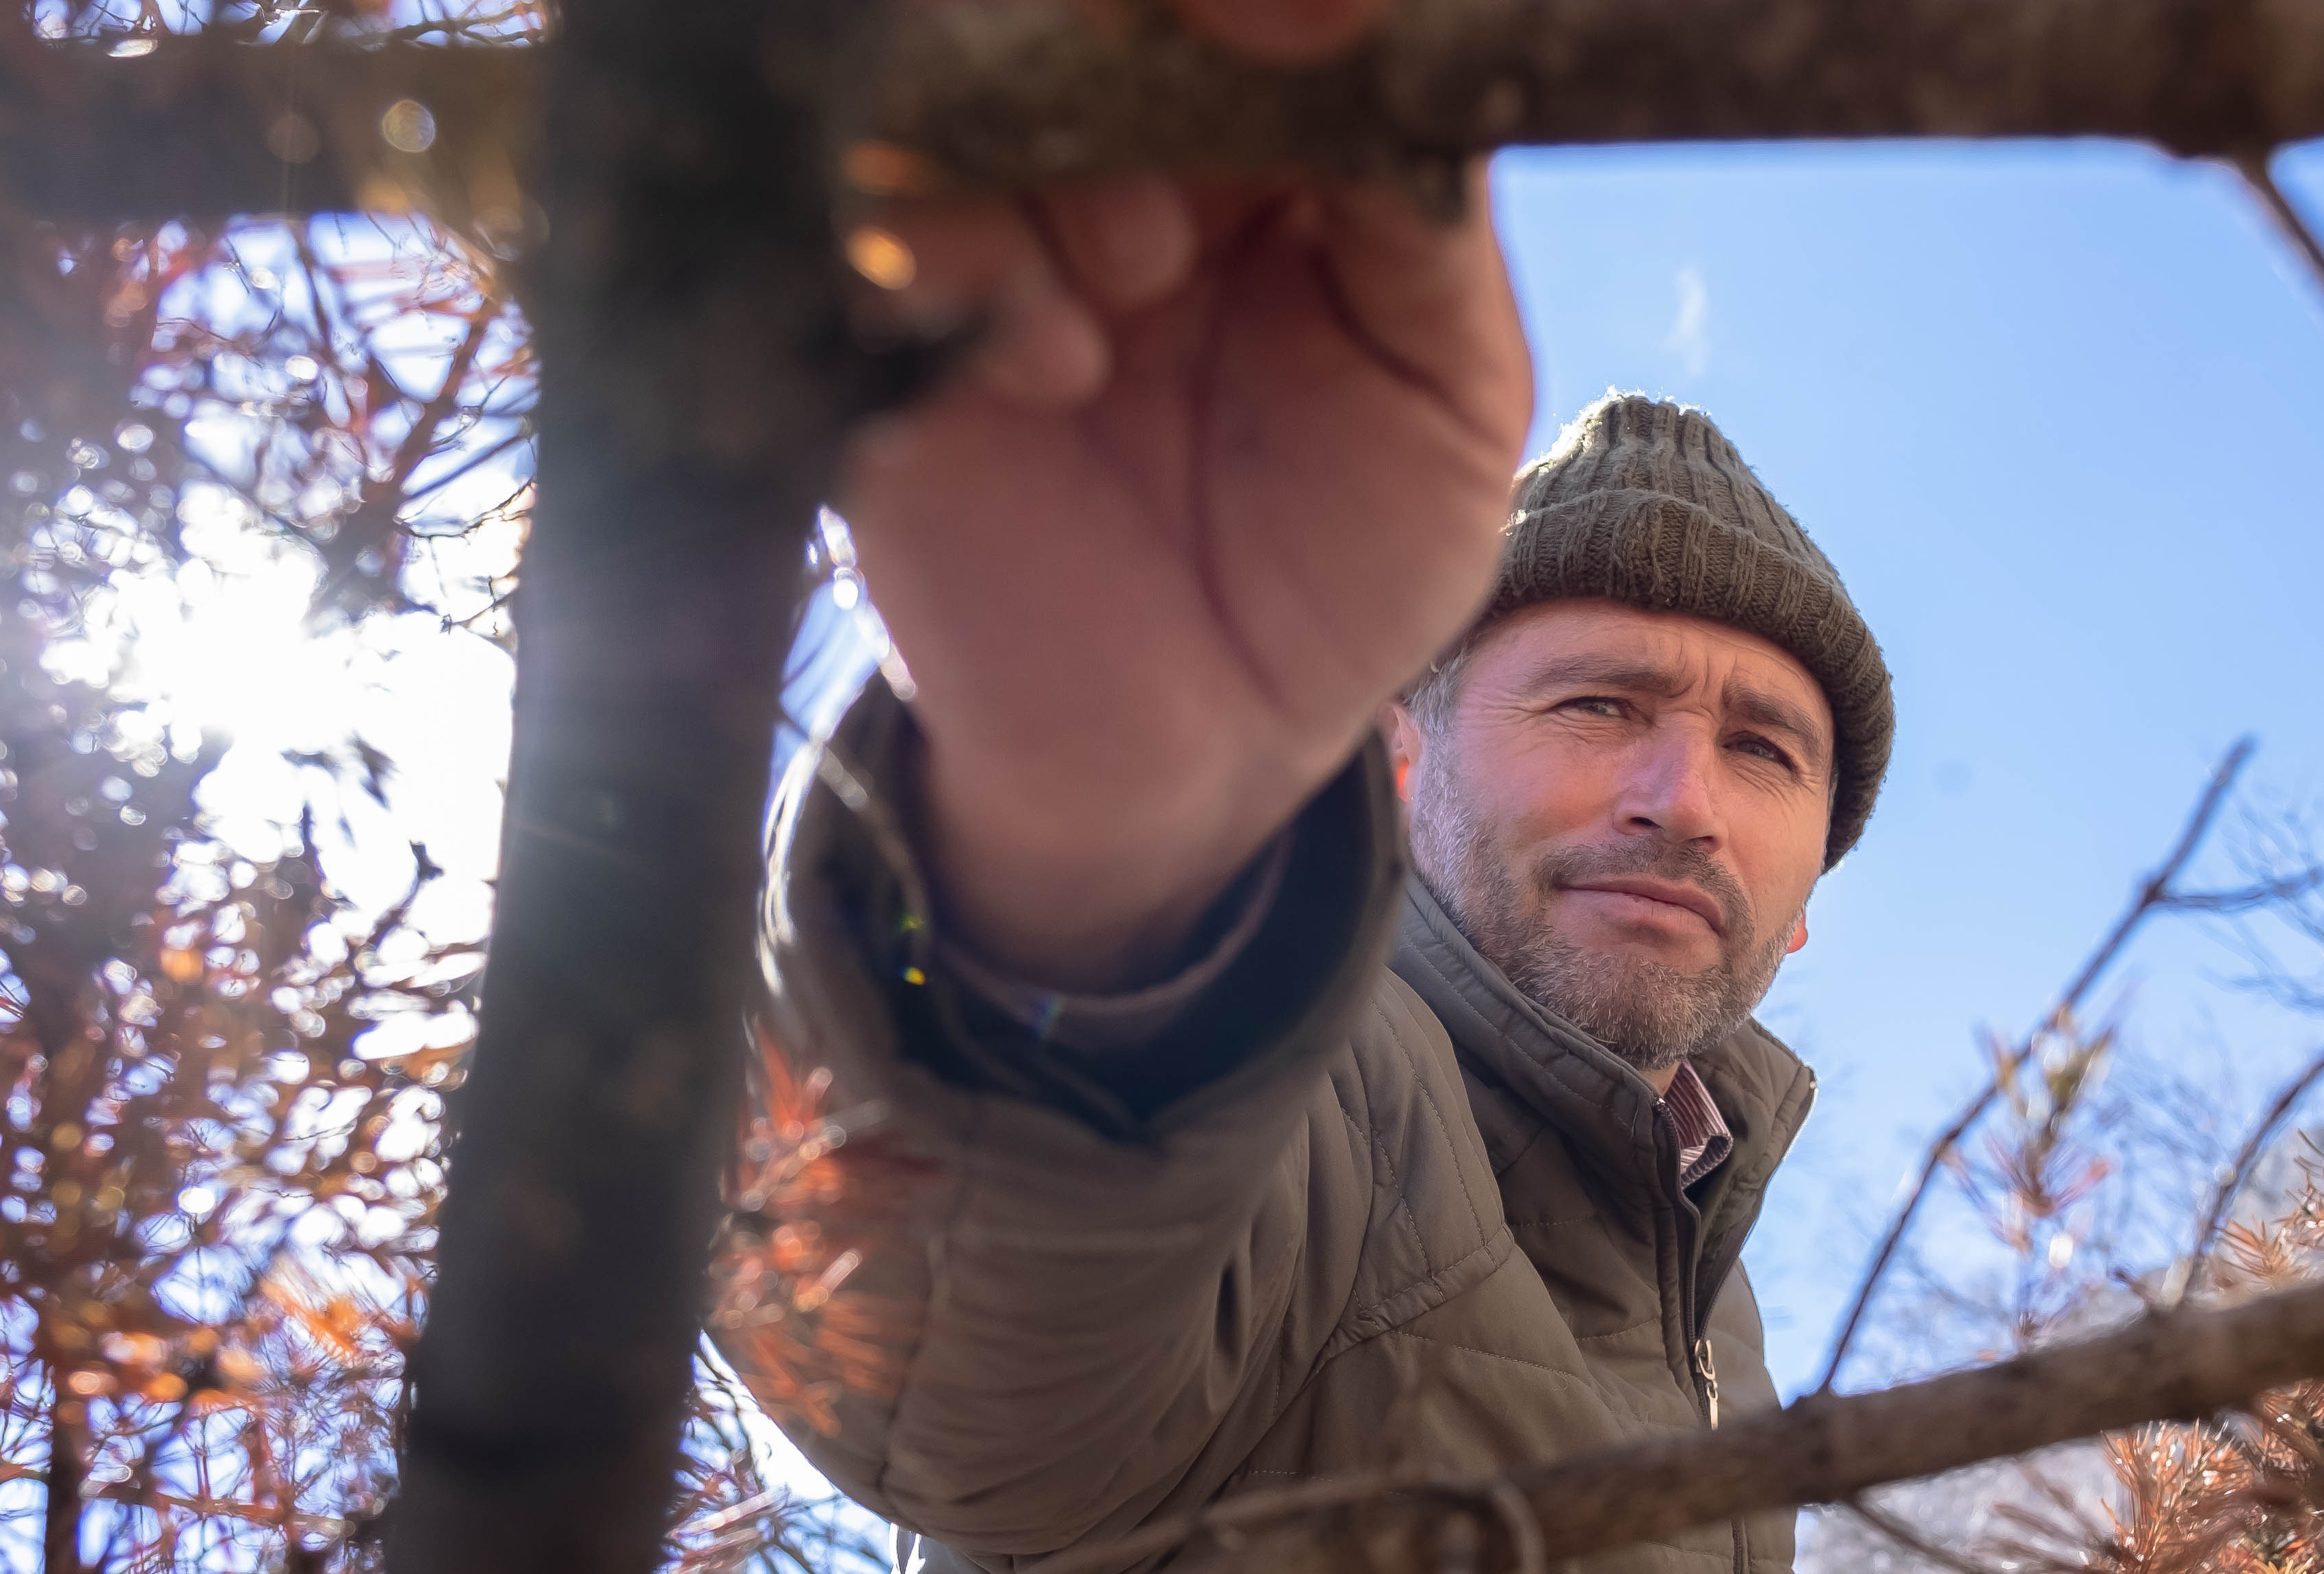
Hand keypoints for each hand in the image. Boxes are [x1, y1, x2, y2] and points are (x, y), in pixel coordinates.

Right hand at [833, 8, 1530, 991]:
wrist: (1209, 748)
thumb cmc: (1341, 556)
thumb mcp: (1448, 383)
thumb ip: (1423, 204)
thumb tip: (1372, 29)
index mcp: (1250, 130)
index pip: (1230, 14)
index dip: (1257, 6)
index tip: (1311, 19)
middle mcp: (1100, 152)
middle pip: (1072, 20)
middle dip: (1141, 37)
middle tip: (1208, 145)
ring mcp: (982, 234)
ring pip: (960, 90)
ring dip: (1059, 156)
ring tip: (1142, 277)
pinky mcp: (879, 340)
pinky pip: (875, 232)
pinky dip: (965, 261)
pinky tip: (1056, 367)